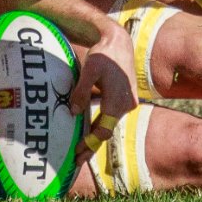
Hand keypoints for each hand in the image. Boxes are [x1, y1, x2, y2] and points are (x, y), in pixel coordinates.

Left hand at [72, 27, 138, 156]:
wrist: (121, 42)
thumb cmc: (104, 55)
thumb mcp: (89, 71)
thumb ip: (81, 92)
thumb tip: (73, 113)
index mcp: (117, 101)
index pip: (103, 131)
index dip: (89, 144)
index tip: (76, 154)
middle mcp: (126, 105)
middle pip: (107, 131)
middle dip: (92, 145)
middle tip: (77, 159)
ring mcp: (128, 102)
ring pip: (110, 123)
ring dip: (96, 134)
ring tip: (82, 148)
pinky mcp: (127, 98)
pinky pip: (112, 116)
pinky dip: (101, 123)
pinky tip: (91, 130)